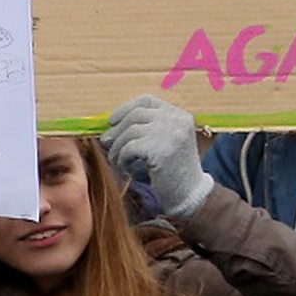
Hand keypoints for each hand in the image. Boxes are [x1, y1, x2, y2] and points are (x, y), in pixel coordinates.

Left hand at [104, 94, 212, 220]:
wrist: (189, 194)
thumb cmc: (172, 170)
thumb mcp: (164, 142)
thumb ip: (146, 129)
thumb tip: (110, 126)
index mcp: (180, 115)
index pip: (147, 101)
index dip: (126, 108)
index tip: (112, 120)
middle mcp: (178, 120)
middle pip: (136, 114)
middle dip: (117, 129)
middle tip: (106, 142)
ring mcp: (171, 134)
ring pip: (130, 131)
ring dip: (117, 146)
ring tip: (117, 159)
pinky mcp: (161, 150)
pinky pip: (129, 148)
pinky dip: (122, 158)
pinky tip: (125, 167)